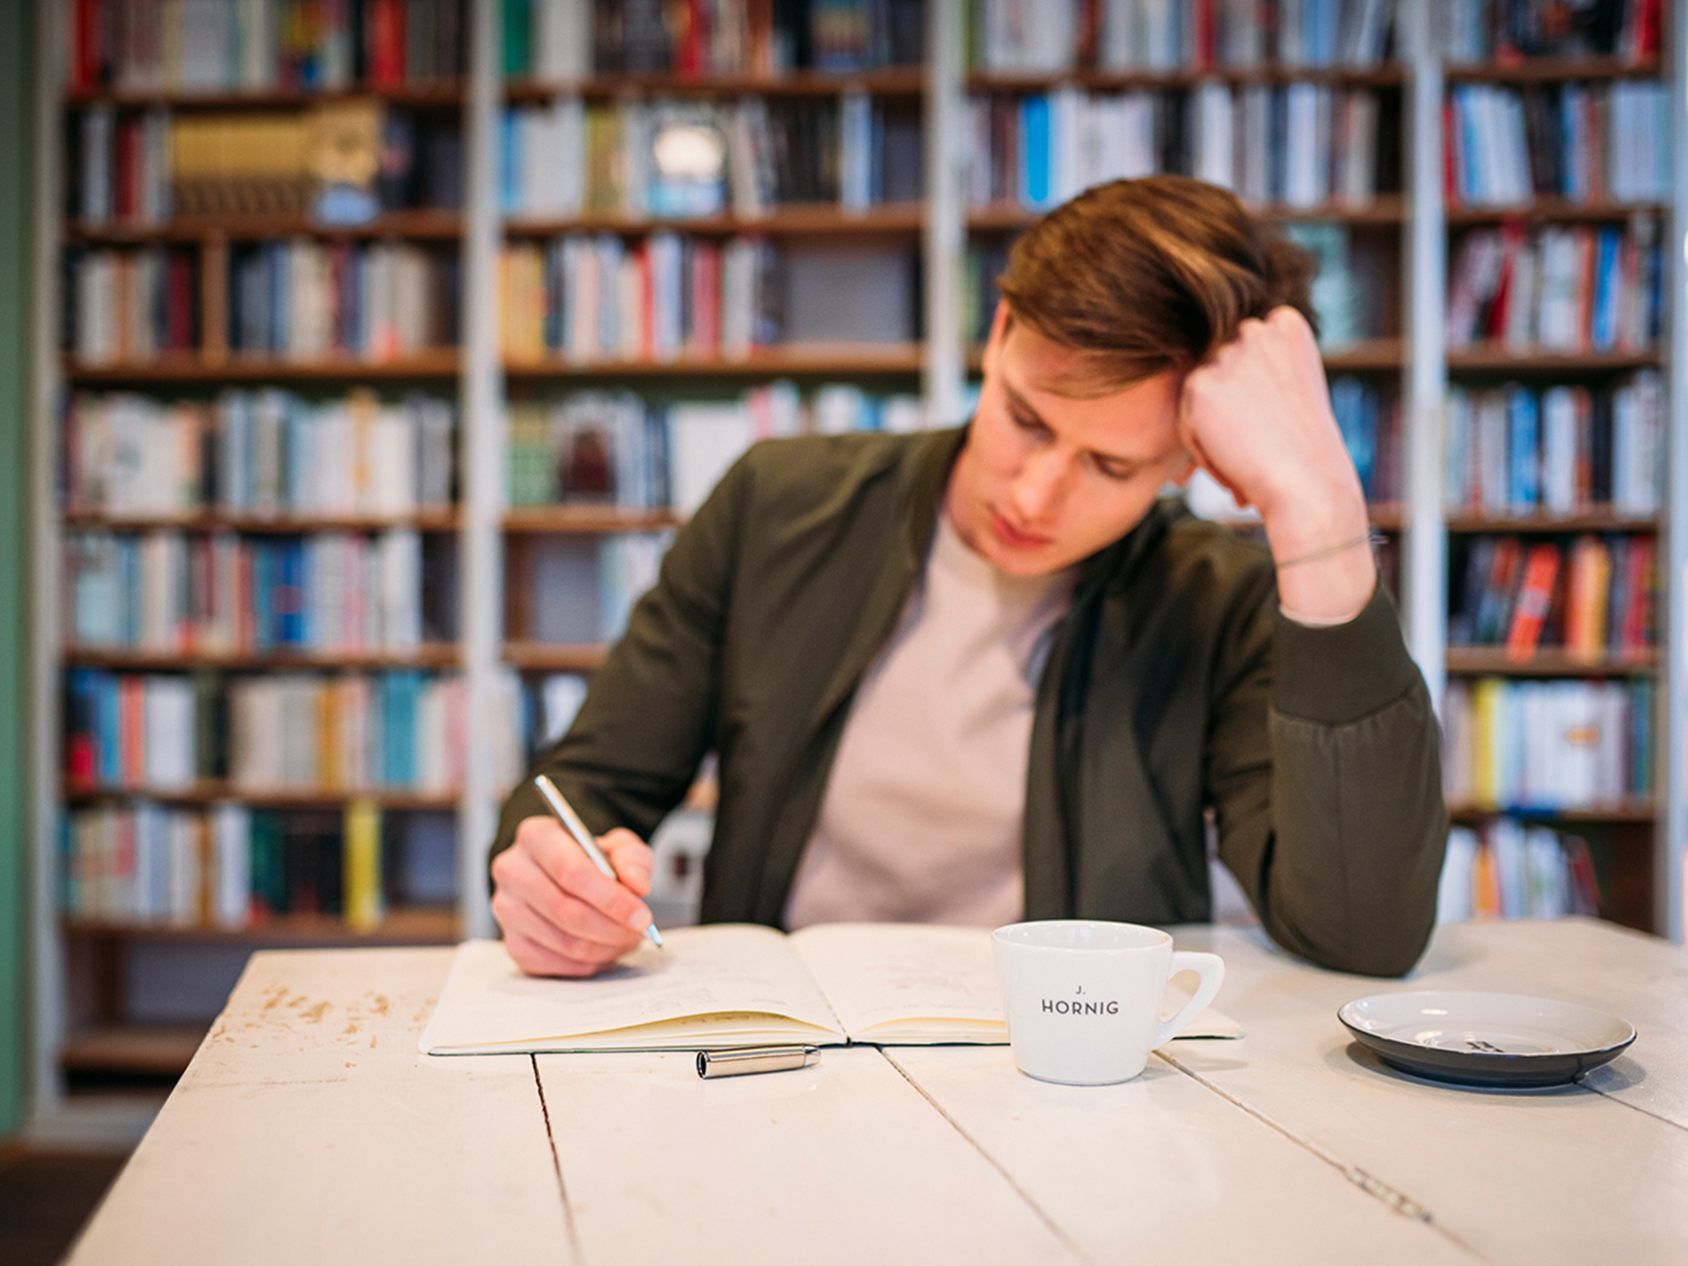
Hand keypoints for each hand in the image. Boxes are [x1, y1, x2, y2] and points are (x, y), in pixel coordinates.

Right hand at [491, 819, 656, 976]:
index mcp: (535, 836)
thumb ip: (633, 859)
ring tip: (627, 938)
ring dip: (605, 946)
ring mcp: (507, 910)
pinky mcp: (513, 944)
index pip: (570, 871)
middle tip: (640, 931)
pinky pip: (557, 963)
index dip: (611, 898)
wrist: (568, 877)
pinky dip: (590, 962)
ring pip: (564, 941)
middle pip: (565, 910)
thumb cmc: (593, 860)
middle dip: (611, 927)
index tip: (642, 916)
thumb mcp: (619, 846)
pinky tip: (605, 948)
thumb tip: (637, 886)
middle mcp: (512, 871)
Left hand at [1176, 306, 1363, 524]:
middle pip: (1219, 372)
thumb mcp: (1292, 388)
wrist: (1307, 483)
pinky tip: (1234, 466)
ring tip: (1249, 460)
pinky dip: (1202, 450)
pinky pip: (1186, 421)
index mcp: (1286, 323)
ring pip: (1200, 397)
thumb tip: (1215, 370)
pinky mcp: (1200, 385)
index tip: (1274, 424)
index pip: (1243, 354)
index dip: (1253, 397)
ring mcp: (1227, 354)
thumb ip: (1259, 366)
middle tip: (1259, 446)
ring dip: (1214, 431)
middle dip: (1231, 411)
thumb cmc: (1304, 449)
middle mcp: (1256, 329)